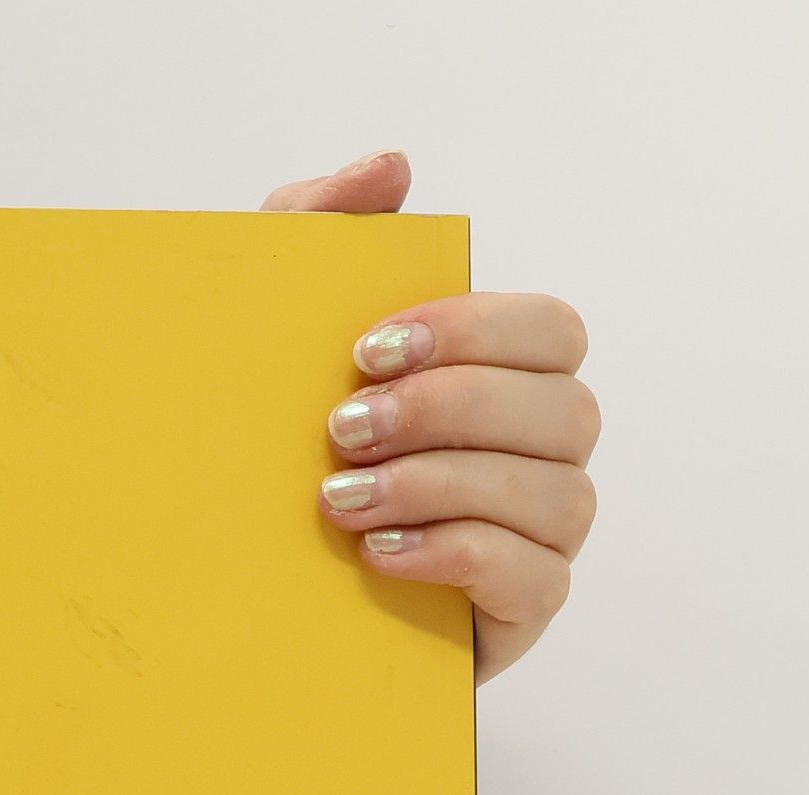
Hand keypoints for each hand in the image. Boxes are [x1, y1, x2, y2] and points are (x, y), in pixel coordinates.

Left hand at [263, 150, 599, 682]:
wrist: (244, 603)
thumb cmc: (279, 462)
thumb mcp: (276, 346)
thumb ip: (320, 237)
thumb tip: (391, 168)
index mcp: (504, 383)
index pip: (550, 332)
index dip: (475, 331)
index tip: (366, 351)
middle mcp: (541, 456)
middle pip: (563, 409)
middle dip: (449, 412)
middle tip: (342, 432)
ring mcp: (542, 538)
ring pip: (555, 494)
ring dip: (442, 486)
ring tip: (340, 503)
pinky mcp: (521, 614)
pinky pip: (534, 577)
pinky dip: (457, 555)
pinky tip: (380, 556)